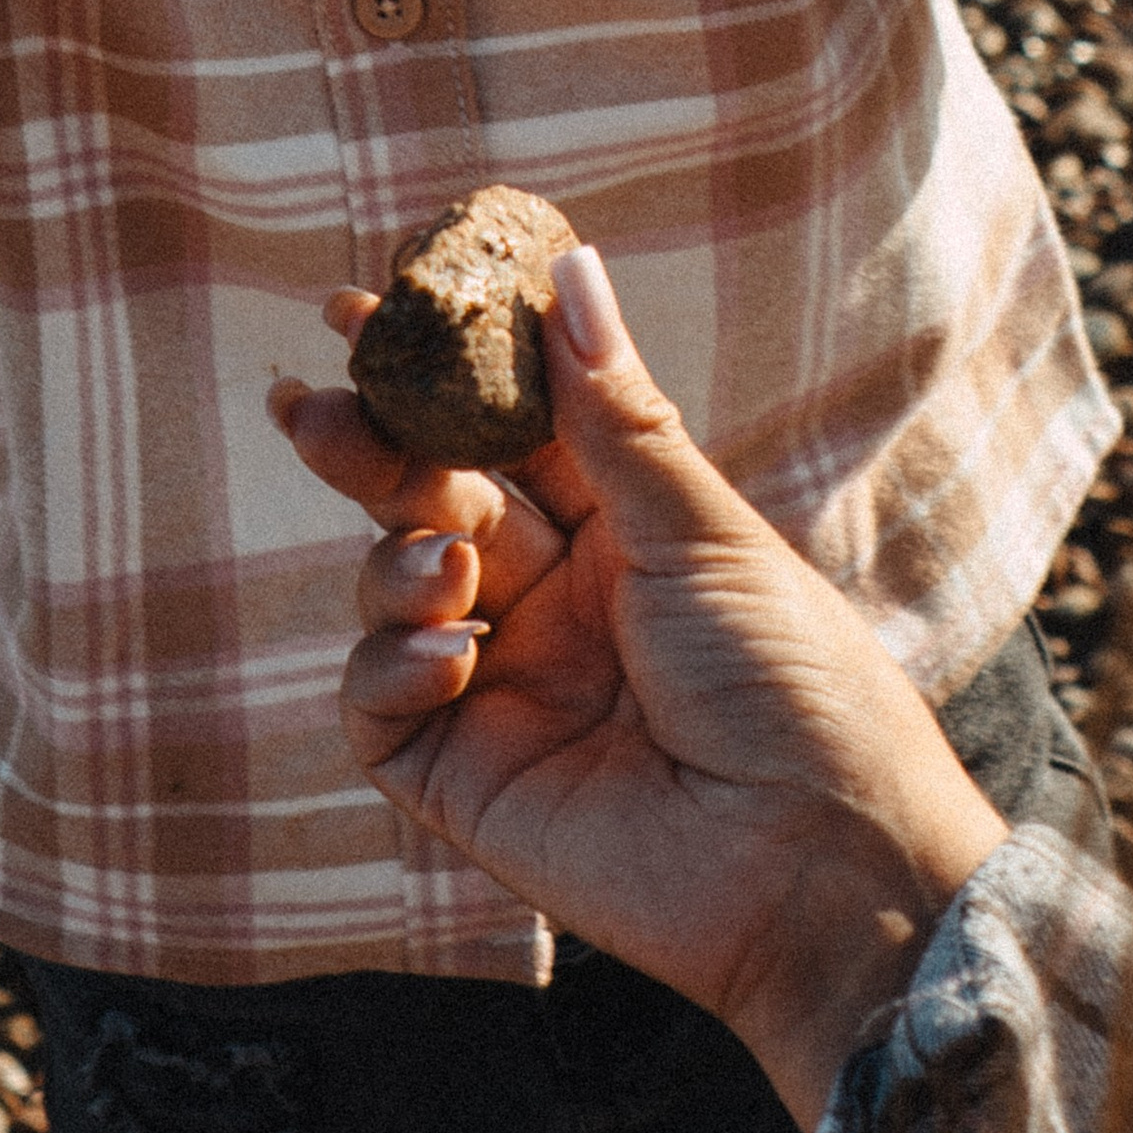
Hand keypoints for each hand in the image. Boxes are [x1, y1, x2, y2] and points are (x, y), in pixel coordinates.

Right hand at [273, 255, 1004, 1132]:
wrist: (818, 868)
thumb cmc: (793, 683)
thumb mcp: (701, 530)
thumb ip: (611, 412)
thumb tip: (568, 264)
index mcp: (625, 531)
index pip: (509, 429)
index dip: (444, 371)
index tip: (369, 306)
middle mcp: (558, 602)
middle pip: (434, 498)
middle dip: (373, 448)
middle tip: (314, 404)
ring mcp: (508, 690)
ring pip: (395, 590)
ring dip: (393, 560)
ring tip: (445, 565)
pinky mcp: (467, 780)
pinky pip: (381, 706)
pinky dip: (390, 664)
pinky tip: (450, 650)